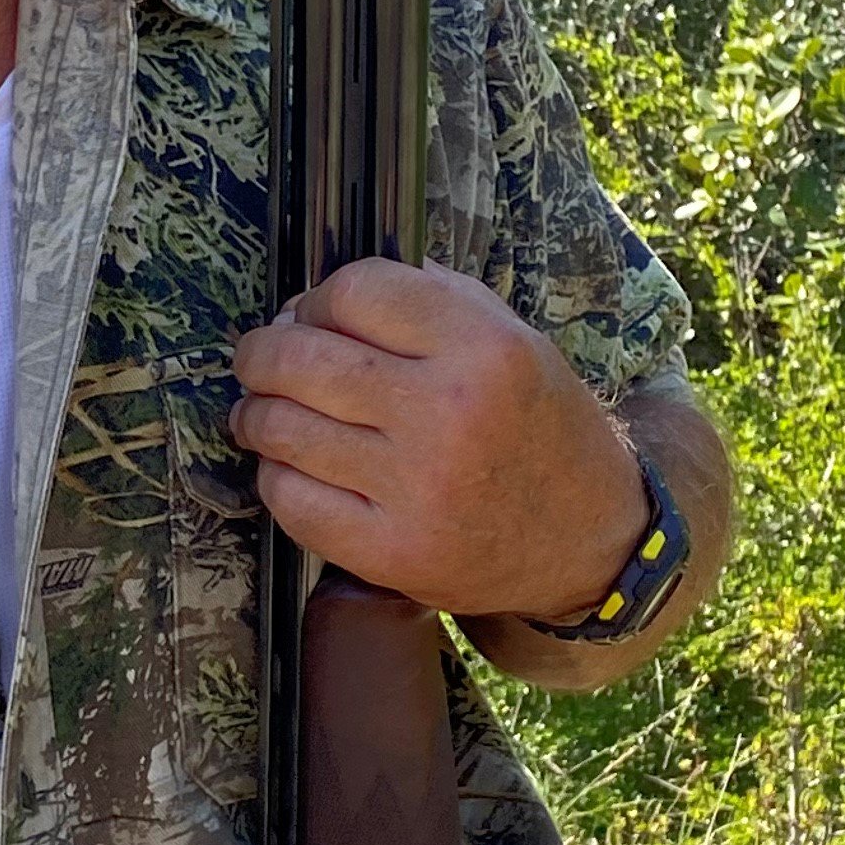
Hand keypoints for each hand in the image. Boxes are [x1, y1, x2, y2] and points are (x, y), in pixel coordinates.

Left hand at [229, 257, 647, 620]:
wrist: (590, 541)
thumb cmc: (540, 429)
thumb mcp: (517, 342)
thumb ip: (435, 301)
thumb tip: (325, 294)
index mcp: (484, 348)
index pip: (355, 291)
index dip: (316, 299)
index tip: (309, 316)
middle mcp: (448, 413)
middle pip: (302, 359)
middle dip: (261, 352)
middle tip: (256, 359)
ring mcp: (416, 488)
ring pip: (284, 428)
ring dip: (255, 413)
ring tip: (259, 411)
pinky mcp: (392, 552)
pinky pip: (292, 500)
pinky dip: (275, 475)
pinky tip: (288, 466)